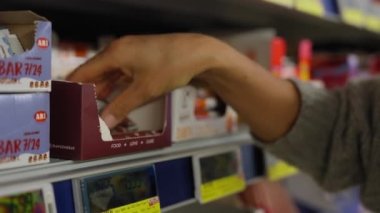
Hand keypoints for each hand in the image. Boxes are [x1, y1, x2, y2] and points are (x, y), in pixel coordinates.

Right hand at [68, 33, 227, 127]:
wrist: (198, 54)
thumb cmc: (173, 64)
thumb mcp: (144, 90)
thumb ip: (122, 106)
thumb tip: (105, 122)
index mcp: (115, 54)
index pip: (84, 72)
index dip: (73, 88)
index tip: (66, 101)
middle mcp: (120, 50)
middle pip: (96, 73)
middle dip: (89, 92)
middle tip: (81, 109)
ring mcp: (132, 53)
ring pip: (110, 74)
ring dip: (105, 91)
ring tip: (97, 108)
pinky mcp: (142, 58)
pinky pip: (123, 73)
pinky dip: (118, 86)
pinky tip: (117, 99)